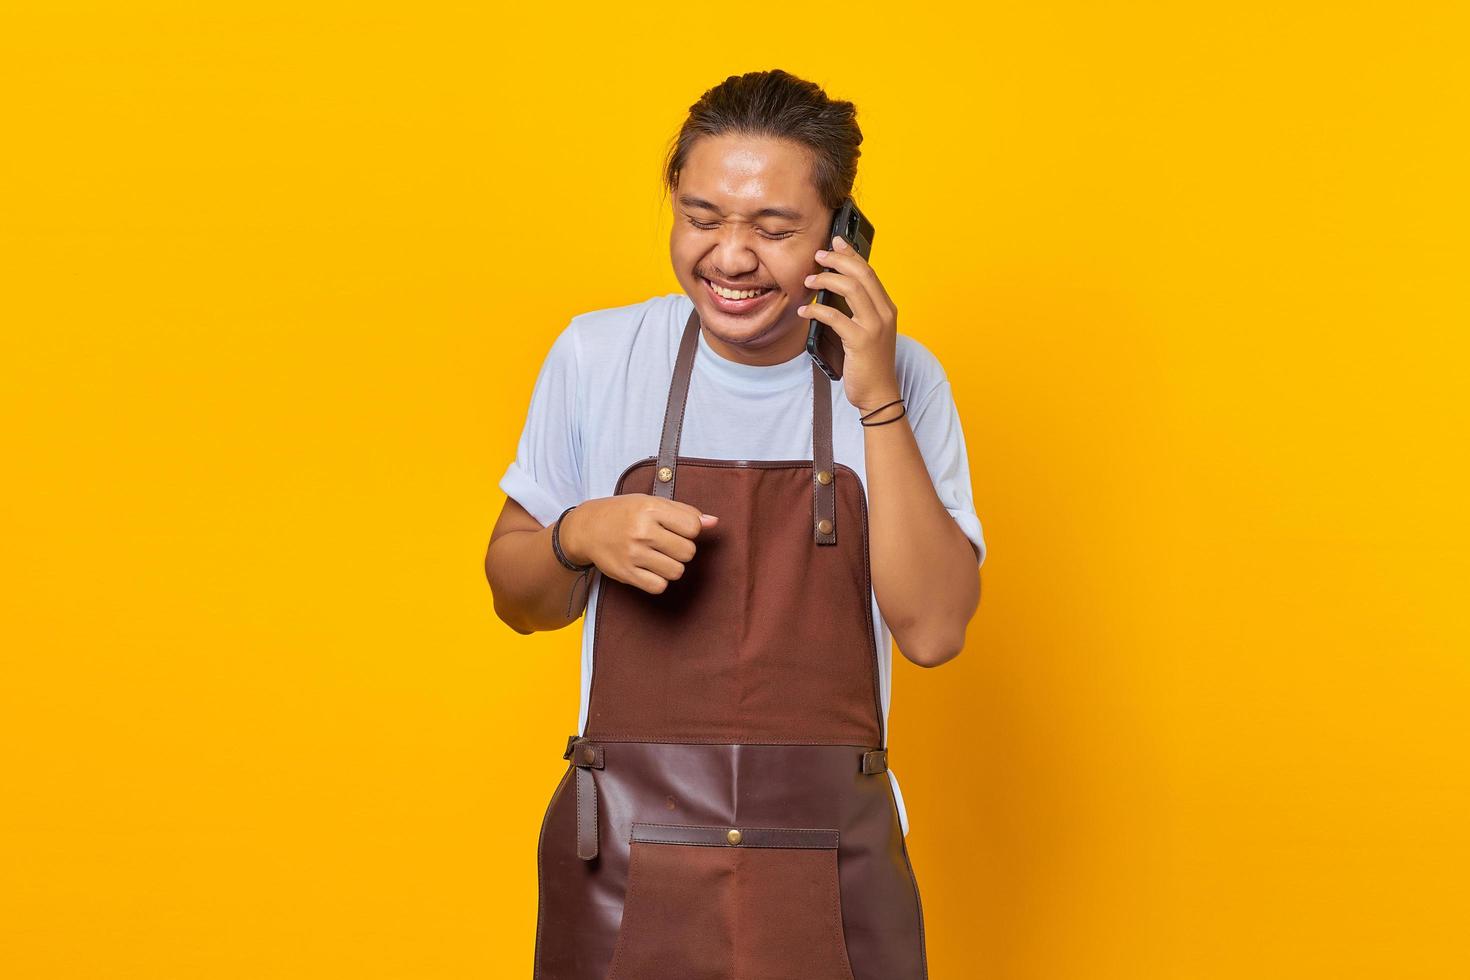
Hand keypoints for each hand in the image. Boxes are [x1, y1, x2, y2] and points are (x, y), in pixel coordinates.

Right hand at [560, 495, 719, 594]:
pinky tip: (649, 569)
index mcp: (650, 508)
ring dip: (671, 566)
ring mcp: (633, 554)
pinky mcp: (626, 574)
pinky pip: (659, 586)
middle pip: (688, 552)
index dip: (690, 530)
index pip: (693, 527)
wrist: (587, 528)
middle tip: (665, 544)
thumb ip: (684, 512)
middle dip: (682, 549)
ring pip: (677, 571)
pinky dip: (658, 580)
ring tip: (657, 556)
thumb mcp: (652, 503)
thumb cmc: (624, 513)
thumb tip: (714, 522)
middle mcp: (642, 531)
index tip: (677, 529)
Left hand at [798, 233, 902, 413]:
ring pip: (850, 289)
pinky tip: (804, 311)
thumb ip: (857, 310)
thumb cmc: (869, 364)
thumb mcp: (867, 331)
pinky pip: (834, 316)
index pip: (869, 272)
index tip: (836, 242)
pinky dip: (816, 309)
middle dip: (837, 260)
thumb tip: (833, 290)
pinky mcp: (861, 341)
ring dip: (825, 280)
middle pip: (861, 274)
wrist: (879, 394)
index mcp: (886, 308)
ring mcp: (874, 326)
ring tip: (808, 282)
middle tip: (817, 256)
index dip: (851, 254)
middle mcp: (884, 313)